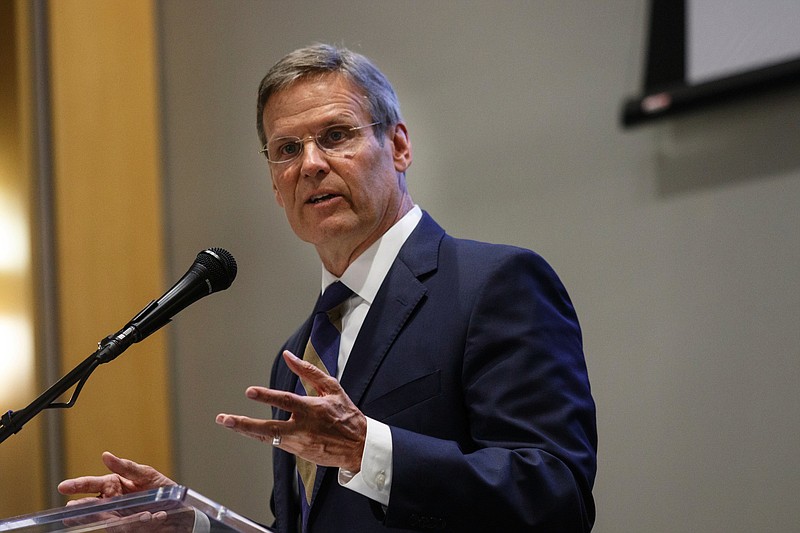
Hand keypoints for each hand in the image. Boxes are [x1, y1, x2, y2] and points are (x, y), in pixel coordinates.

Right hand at [57, 453, 185, 532]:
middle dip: (83, 509)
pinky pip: (130, 528)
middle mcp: (113, 504)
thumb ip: (126, 467)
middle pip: (92, 507)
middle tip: (73, 510)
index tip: (64, 487)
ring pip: (109, 521)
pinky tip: (154, 517)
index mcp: (114, 486)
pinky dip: (141, 523)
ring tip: (129, 515)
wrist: (181, 509)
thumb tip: (106, 456)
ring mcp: (120, 518)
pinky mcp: (131, 529)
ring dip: (116, 518)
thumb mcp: (147, 474)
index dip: (77, 486)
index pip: (92, 485)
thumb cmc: (162, 489)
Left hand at [216, 350, 366, 471]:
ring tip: (228, 423)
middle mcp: (303, 428)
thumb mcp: (332, 388)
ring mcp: (299, 443)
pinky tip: (247, 430)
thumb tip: (289, 356)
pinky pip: (275, 443)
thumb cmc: (346, 414)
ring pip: (267, 438)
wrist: (359, 446)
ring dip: (246, 430)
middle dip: (245, 424)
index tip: (250, 392)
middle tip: (225, 419)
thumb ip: (308, 371)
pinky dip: (261, 436)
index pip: (286, 401)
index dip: (267, 396)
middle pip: (269, 428)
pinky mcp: (299, 453)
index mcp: (312, 409)